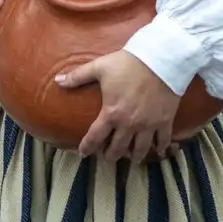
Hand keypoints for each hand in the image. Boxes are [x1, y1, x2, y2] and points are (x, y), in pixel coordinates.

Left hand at [58, 49, 182, 160]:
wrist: (160, 61)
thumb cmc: (127, 64)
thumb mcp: (98, 67)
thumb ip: (77, 76)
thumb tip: (57, 80)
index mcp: (111, 113)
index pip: (95, 136)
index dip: (87, 147)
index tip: (83, 153)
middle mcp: (129, 124)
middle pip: (118, 147)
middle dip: (111, 155)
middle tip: (108, 158)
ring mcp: (148, 125)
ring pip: (140, 148)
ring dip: (134, 156)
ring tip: (132, 160)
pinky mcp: (165, 120)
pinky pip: (163, 139)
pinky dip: (161, 148)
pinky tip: (159, 151)